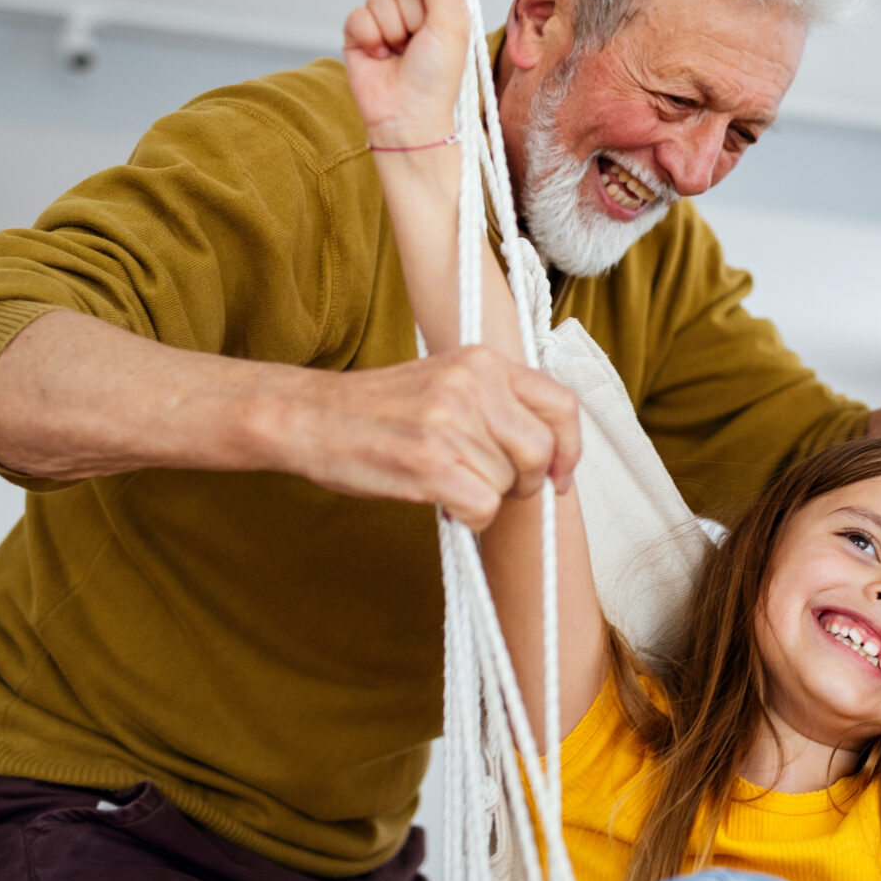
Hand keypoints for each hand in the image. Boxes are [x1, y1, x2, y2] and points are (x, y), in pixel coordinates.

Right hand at [276, 343, 579, 529]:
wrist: (310, 417)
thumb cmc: (380, 409)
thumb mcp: (446, 380)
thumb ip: (496, 403)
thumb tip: (550, 453)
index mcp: (482, 361)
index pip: (560, 404)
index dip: (569, 448)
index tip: (558, 474)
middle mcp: (471, 385)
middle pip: (540, 451)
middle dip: (525, 482)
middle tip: (492, 487)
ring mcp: (449, 423)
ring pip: (506, 484)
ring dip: (482, 496)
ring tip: (445, 481)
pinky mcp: (428, 463)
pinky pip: (482, 508)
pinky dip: (469, 519)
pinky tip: (443, 504)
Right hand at [343, 0, 477, 148]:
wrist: (407, 114)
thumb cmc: (437, 77)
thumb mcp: (452, 25)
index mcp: (444, 6)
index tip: (435, 12)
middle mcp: (415, 11)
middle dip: (412, 14)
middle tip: (418, 43)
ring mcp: (386, 21)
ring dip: (390, 28)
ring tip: (398, 53)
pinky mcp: (359, 35)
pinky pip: (356, 14)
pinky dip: (368, 37)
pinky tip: (379, 57)